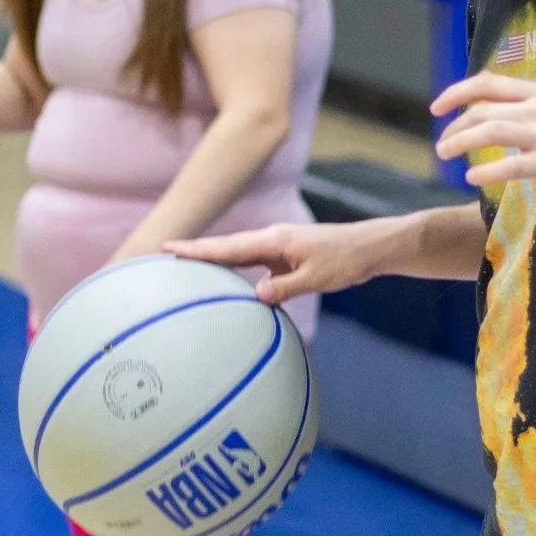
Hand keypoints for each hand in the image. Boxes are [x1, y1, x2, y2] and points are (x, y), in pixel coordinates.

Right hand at [167, 218, 394, 302]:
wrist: (370, 248)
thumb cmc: (346, 260)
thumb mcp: (316, 278)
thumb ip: (285, 288)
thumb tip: (255, 295)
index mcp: (275, 241)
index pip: (229, 246)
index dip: (199, 249)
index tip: (171, 247)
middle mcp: (272, 239)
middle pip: (227, 245)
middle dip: (197, 249)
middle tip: (165, 251)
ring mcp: (279, 246)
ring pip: (239, 252)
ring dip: (214, 256)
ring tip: (187, 262)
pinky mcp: (286, 255)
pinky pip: (253, 260)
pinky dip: (236, 265)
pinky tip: (228, 277)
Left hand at [432, 71, 535, 205]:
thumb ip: (527, 107)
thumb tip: (491, 103)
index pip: (488, 83)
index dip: (457, 92)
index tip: (437, 107)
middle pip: (483, 109)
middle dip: (454, 126)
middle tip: (440, 143)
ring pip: (490, 132)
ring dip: (460, 143)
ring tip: (445, 155)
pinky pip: (509, 166)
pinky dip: (485, 172)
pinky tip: (472, 178)